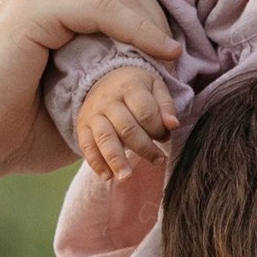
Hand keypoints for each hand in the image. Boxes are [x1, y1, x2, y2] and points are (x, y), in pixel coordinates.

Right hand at [0, 0, 177, 217]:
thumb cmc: (23, 131)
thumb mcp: (83, 97)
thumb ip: (116, 72)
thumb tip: (174, 75)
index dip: (157, 8)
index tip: (185, 48)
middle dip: (160, 12)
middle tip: (183, 57)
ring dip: (153, 22)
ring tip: (172, 60)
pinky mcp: (30, 10)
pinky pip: (99, 5)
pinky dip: (136, 27)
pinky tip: (159, 53)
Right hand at [76, 58, 178, 181]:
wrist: (105, 79)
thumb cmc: (137, 87)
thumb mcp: (155, 87)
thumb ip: (166, 106)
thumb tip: (173, 125)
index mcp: (129, 87)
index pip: (145, 113)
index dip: (158, 130)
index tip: (165, 137)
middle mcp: (108, 100)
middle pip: (127, 129)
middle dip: (144, 148)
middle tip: (158, 161)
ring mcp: (93, 114)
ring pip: (104, 139)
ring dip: (116, 160)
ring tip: (127, 177)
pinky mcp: (82, 127)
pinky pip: (87, 146)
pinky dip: (96, 163)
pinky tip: (107, 176)